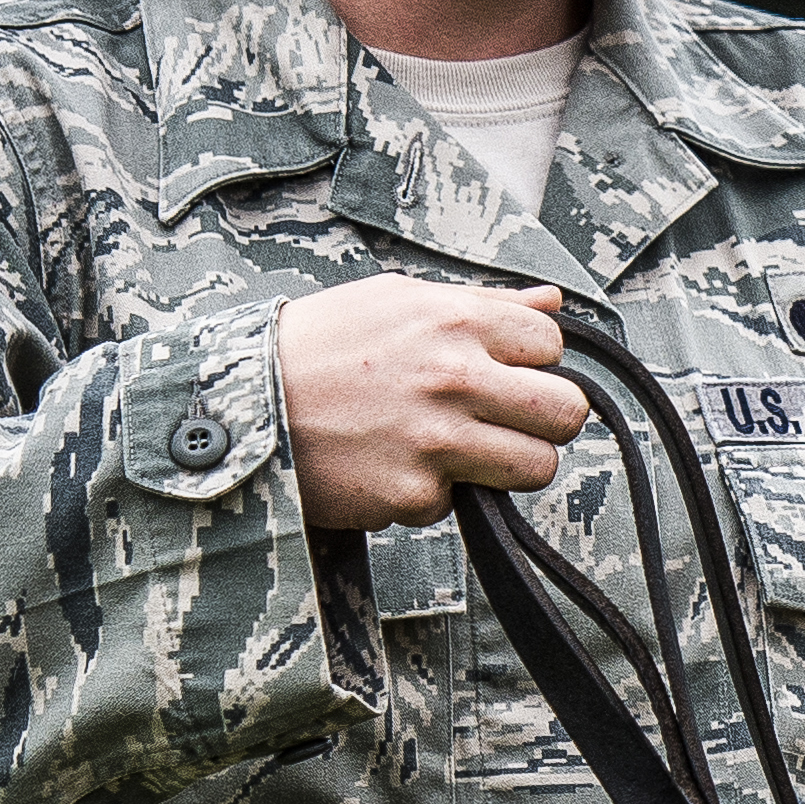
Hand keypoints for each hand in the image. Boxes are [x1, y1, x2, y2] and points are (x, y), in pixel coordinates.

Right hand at [276, 278, 585, 530]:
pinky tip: (391, 466)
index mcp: (455, 319)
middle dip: (544, 421)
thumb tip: (554, 302)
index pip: (553, 345)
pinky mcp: (412, 492)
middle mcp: (454, 376)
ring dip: (506, 466)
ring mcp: (435, 439)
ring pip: (536, 468)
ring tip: (459, 450)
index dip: (534, 363)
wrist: (238, 403)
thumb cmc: (320, 346)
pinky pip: (460, 502)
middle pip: (566, 413)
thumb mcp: (397, 301)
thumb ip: (484, 305)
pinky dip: (432, 492)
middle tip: (505, 422)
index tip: (504, 374)